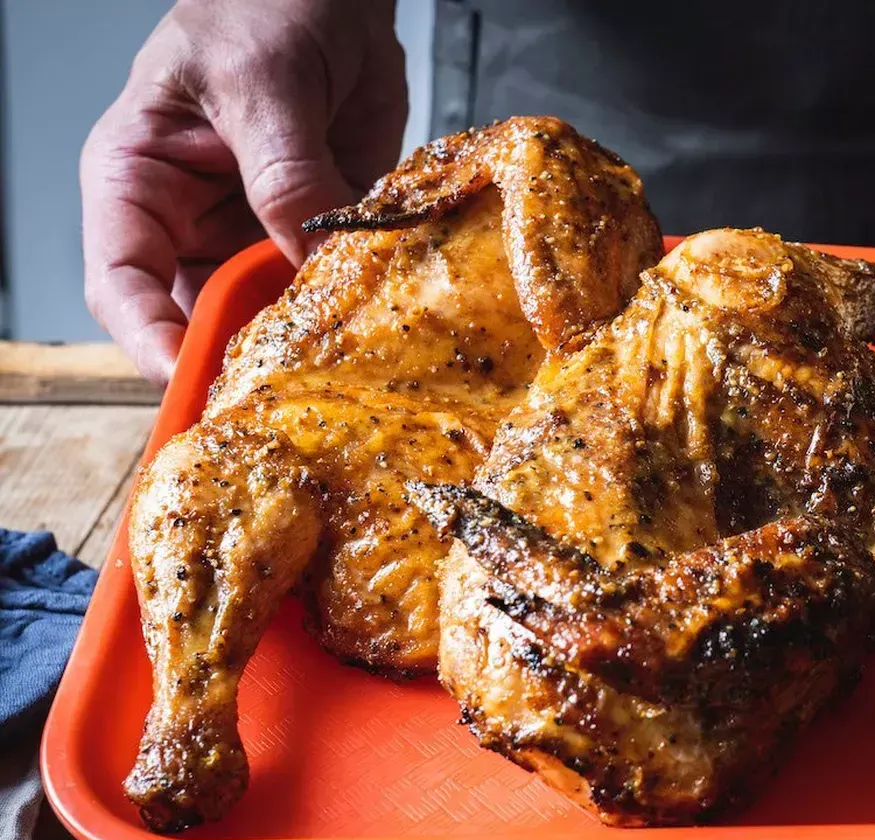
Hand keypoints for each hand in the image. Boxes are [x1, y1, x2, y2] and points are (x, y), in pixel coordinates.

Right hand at [81, 0, 404, 383]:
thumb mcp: (263, 80)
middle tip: (284, 396)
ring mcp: (258, 230)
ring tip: (341, 368)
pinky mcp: (321, 230)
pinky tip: (382, 326)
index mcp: (138, 179)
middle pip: (199, 317)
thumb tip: (310, 257)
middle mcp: (192, 219)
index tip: (191, 382)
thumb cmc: (266, 3)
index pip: (123, 282)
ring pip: (268, 314)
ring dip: (303, 341)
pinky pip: (330, 287)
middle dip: (238, 359)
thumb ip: (284, 170)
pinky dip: (354, 310)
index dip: (151, 341)